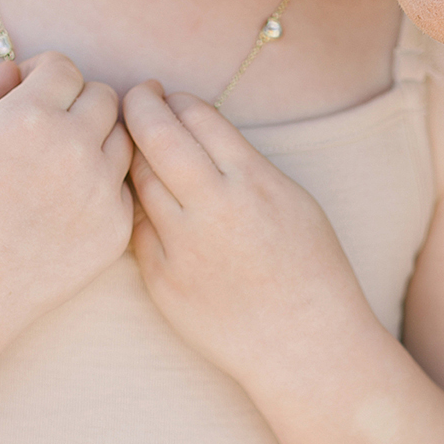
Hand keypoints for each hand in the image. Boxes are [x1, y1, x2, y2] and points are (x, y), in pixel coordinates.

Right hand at [0, 52, 132, 336]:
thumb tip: (19, 69)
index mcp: (31, 116)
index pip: (65, 69)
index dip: (46, 77)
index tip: (32, 95)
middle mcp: (74, 148)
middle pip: (104, 99)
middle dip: (78, 105)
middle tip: (49, 130)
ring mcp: (101, 190)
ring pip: (124, 140)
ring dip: (99, 142)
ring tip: (60, 165)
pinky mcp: (116, 227)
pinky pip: (123, 186)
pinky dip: (103, 186)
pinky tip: (68, 202)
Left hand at [123, 84, 361, 383]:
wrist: (304, 346)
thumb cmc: (310, 270)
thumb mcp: (294, 201)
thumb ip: (244, 165)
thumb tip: (196, 130)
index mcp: (253, 182)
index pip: (198, 116)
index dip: (177, 99)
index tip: (169, 96)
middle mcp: (214, 209)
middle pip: (156, 135)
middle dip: (139, 105)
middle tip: (136, 98)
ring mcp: (182, 246)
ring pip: (138, 179)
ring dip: (133, 154)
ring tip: (137, 146)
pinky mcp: (161, 280)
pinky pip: (135, 228)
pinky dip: (137, 207)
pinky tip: (144, 200)